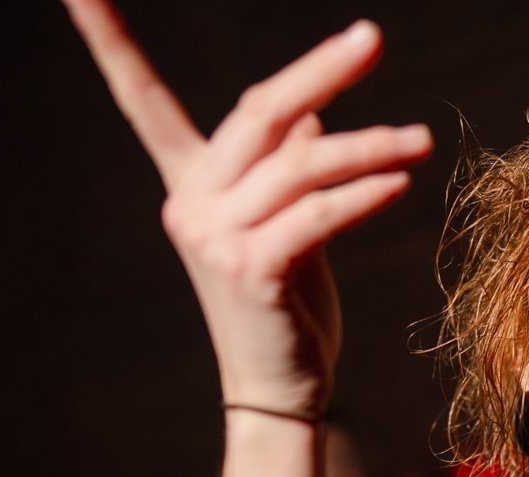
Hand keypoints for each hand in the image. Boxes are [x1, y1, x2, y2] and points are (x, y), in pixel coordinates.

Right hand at [60, 2, 432, 413]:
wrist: (280, 388)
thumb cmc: (287, 303)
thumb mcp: (287, 223)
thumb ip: (288, 164)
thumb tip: (307, 110)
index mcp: (190, 181)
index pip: (140, 96)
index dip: (106, 38)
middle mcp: (191, 201)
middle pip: (259, 110)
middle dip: (321, 70)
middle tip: (372, 39)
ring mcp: (216, 237)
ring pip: (302, 164)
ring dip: (370, 147)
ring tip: (422, 141)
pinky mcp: (251, 270)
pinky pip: (316, 215)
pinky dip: (362, 195)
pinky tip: (400, 183)